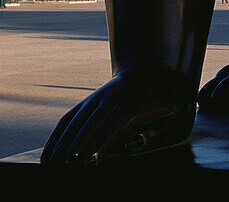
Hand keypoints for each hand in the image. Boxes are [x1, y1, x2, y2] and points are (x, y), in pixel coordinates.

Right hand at [42, 69, 194, 164]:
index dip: (100, 141)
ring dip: (63, 140)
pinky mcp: (88, 101)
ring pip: (76, 120)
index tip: (88, 158)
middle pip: (91, 122)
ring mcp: (97, 98)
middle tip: (68, 164)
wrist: (150, 71)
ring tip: (54, 161)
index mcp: (132, 102)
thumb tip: (134, 143)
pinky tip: (49, 150)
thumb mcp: (173, 110)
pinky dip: (58, 134)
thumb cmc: (164, 99)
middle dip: (78, 144)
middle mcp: (111, 98)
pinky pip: (69, 117)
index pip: (112, 124)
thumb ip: (160, 129)